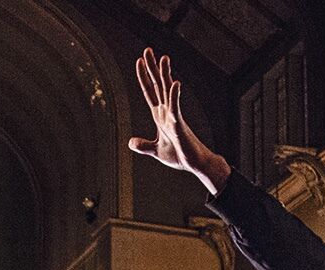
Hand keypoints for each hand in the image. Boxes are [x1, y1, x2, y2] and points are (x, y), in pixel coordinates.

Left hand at [128, 49, 230, 191]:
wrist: (194, 164)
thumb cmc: (179, 155)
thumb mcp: (156, 150)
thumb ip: (144, 145)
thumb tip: (130, 143)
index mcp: (160, 115)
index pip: (149, 91)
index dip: (143, 77)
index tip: (139, 61)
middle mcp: (167, 111)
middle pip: (158, 84)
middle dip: (152, 68)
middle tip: (148, 50)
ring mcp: (173, 116)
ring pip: (168, 91)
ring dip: (165, 74)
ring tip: (163, 58)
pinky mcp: (179, 125)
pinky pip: (176, 108)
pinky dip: (175, 96)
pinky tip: (175, 84)